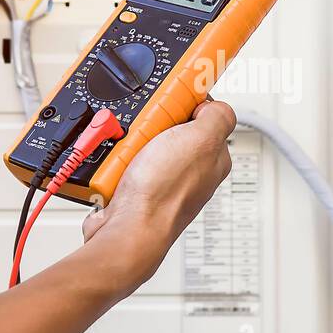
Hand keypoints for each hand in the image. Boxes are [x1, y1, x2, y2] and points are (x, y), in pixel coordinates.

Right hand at [82, 100, 236, 286]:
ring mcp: (161, 182)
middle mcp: (189, 172)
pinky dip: (114, 161)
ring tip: (128, 150)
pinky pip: (121, 163)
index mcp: (212, 158)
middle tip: (147, 131)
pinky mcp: (135, 191)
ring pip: (142, 144)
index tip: (172, 101)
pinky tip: (116, 167)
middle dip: (152, 124)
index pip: (203, 117)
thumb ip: (218, 116)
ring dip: (129, 141)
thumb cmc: (163, 194)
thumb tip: (214, 106)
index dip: (186, 104)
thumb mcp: (202, 139)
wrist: (127, 231)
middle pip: (168, 129)